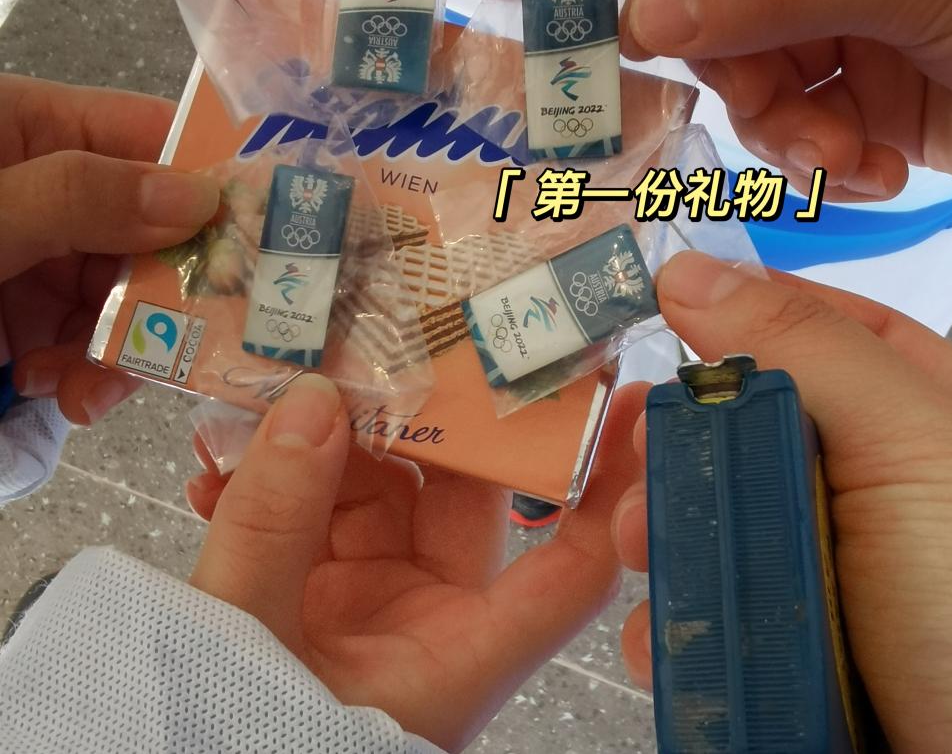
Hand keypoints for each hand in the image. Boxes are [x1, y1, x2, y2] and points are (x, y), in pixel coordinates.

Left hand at [2, 76, 218, 421]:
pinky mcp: (10, 323)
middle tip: (188, 339)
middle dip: (167, 286)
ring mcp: (26, 258)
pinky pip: (80, 342)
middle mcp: (38, 188)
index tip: (267, 225)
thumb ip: (75, 197)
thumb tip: (195, 191)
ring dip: (124, 346)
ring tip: (91, 389)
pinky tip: (56, 394)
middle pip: (147, 225)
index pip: (145, 133)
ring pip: (121, 295)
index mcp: (24, 127)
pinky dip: (83, 373)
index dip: (209, 172)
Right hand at [187, 375, 644, 750]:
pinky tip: (215, 467)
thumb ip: (276, 522)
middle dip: (420, 415)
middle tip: (384, 340)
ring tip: (265, 396)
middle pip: (458, 492)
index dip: (611, 490)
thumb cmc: (237, 740)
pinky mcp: (315, 589)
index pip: (567, 571)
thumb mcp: (250, 638)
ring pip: (377, 485)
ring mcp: (370, 599)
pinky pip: (313, 510)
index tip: (633, 404)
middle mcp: (427, 619)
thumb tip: (313, 402)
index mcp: (456, 656)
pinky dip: (271, 481)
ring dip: (320, 441)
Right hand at [614, 252, 951, 751]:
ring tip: (646, 546)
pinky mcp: (795, 653)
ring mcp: (841, 579)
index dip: (756, 312)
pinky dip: (678, 618)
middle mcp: (892, 497)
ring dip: (668, 528)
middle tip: (642, 447)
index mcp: (947, 424)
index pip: (841, 332)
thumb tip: (693, 270)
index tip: (671, 305)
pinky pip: (717, 612)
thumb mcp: (916, 449)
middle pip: (761, 426)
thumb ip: (805, 347)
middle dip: (690, 436)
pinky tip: (666, 626)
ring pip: (725, 520)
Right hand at [628, 0, 951, 198]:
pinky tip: (875, 173)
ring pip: (759, 61)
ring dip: (783, 121)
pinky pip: (806, 117)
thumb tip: (643, 15)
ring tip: (836, 159)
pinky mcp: (879, 90)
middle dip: (742, 57)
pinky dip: (824, 155)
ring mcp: (863, 11)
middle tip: (765, 109)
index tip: (650, 17)